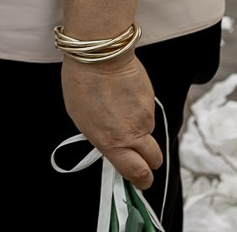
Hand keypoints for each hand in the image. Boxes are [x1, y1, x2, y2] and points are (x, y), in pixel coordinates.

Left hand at [61, 54, 161, 189]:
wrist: (101, 54)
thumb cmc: (83, 83)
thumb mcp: (82, 119)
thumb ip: (101, 138)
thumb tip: (110, 146)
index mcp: (112, 142)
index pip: (137, 173)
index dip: (142, 181)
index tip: (142, 182)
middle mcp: (133, 133)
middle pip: (154, 159)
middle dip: (150, 162)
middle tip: (140, 157)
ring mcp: (145, 117)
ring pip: (149, 133)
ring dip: (140, 130)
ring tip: (120, 112)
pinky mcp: (151, 100)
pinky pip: (148, 114)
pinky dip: (140, 111)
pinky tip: (125, 98)